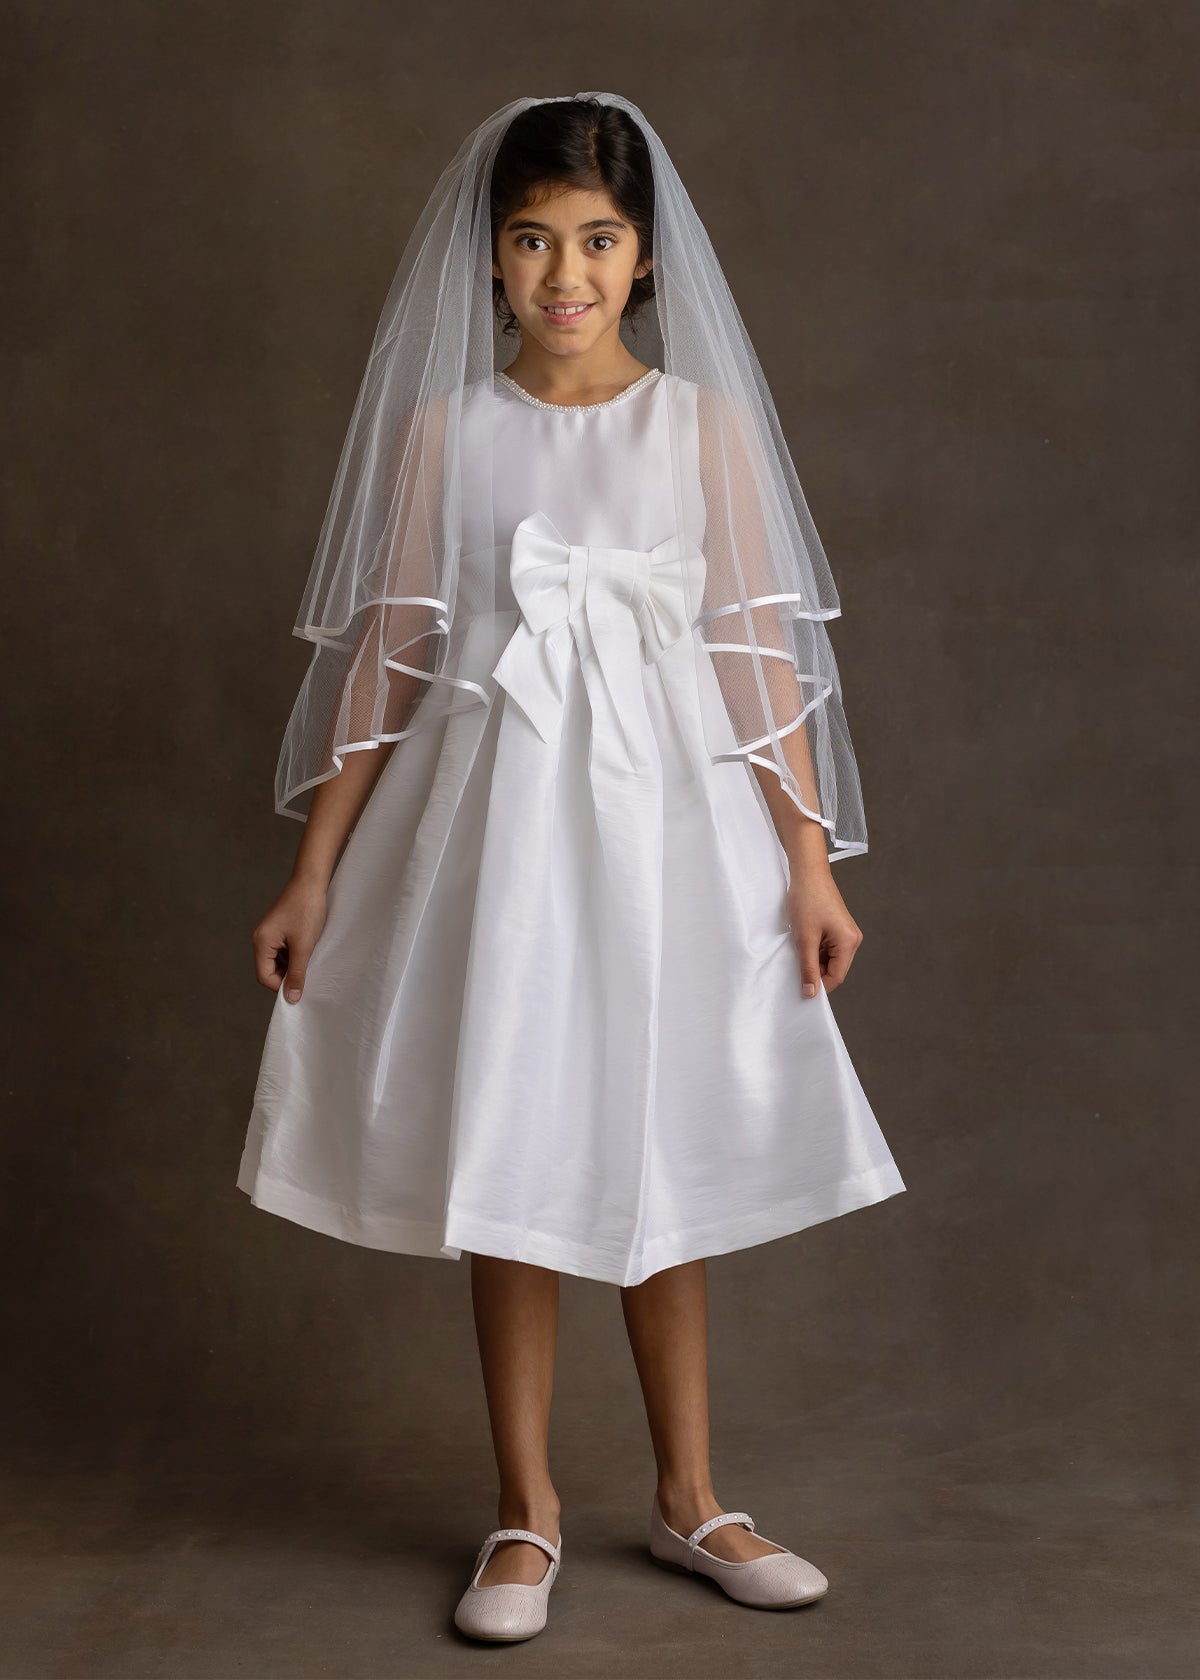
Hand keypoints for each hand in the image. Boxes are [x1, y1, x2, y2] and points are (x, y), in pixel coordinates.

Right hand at [250, 875, 328, 1001]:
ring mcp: (269, 934)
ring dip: (292, 965)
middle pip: (269, 970)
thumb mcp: (303, 946)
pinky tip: (308, 952)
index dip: (281, 986)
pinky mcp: (279, 929)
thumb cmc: (306, 910)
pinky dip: (294, 955)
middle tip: (307, 976)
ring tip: (310, 961)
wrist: (312, 882)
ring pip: (278, 961)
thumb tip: (291, 997)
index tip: (300, 989)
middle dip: (286, 976)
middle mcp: (261, 939)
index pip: (264, 976)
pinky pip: (283, 951)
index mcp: (261, 942)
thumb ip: (296, 973)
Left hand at [784, 857, 862, 997]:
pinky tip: (803, 943)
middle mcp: (852, 939)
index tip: (802, 991)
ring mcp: (846, 933)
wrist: (807, 873)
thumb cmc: (807, 900)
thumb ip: (808, 968)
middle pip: (835, 969)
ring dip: (813, 960)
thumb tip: (811, 992)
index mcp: (849, 942)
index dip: (820, 986)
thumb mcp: (804, 939)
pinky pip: (827, 949)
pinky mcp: (838, 929)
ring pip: (829, 959)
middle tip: (796, 968)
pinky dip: (814, 950)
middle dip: (816, 972)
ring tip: (798, 949)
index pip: (837, 976)